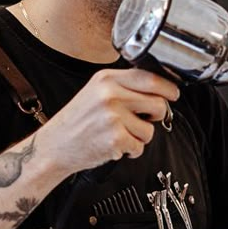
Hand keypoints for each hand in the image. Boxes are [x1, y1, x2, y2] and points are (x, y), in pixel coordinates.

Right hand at [38, 68, 180, 176]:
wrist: (54, 147)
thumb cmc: (76, 122)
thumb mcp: (95, 92)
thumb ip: (123, 87)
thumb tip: (158, 90)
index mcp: (106, 78)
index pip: (149, 78)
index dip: (167, 88)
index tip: (173, 94)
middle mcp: (110, 94)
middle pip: (157, 103)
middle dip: (156, 116)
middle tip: (142, 121)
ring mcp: (112, 116)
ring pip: (150, 128)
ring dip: (140, 136)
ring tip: (120, 134)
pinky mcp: (115, 138)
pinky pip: (140, 146)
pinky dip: (132, 150)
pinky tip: (116, 146)